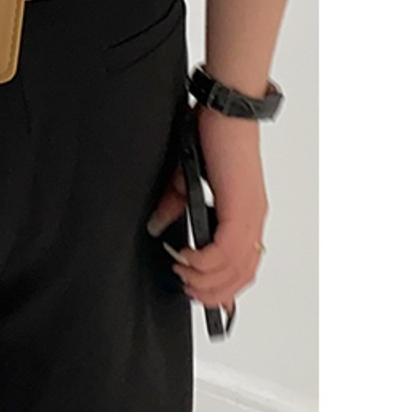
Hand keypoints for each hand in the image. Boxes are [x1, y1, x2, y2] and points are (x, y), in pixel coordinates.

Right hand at [148, 104, 268, 312]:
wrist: (225, 111)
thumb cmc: (212, 135)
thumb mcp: (187, 178)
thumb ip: (175, 206)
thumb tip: (159, 227)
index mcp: (245, 214)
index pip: (243, 266)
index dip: (227, 288)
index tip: (208, 301)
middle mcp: (253, 219)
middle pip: (241, 275)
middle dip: (213, 292)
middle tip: (188, 291)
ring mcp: (250, 216)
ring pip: (236, 268)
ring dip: (208, 280)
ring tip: (184, 277)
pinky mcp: (241, 208)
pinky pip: (226, 251)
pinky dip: (205, 262)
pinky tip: (186, 259)